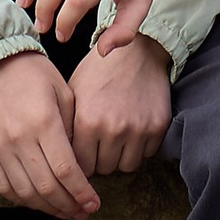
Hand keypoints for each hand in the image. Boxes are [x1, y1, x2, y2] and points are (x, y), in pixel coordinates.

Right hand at [0, 50, 98, 219]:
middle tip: (84, 211)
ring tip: (65, 211)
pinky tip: (38, 202)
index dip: (81, 192)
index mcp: (43, 122)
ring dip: (48, 208)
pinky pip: (4, 187)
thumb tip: (81, 164)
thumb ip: (73, 128)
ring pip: (25, 193)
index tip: (94, 203)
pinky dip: (22, 200)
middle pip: (47, 187)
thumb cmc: (32, 74)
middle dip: (69, 205)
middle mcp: (19, 139)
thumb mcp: (62, 91)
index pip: (65, 170)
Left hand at [68, 31, 175, 175]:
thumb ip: (67, 127)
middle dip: (100, 160)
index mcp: (87, 121)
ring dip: (120, 157)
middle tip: (100, 145)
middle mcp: (113, 129)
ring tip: (116, 139)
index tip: (83, 154)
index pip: (81, 166)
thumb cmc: (100, 71)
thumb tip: (61, 157)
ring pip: (126, 166)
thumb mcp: (74, 93)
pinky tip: (133, 130)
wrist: (137, 50)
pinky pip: (146, 154)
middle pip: (104, 169)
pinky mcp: (158, 127)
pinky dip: (140, 148)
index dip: (80, 162)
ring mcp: (138, 129)